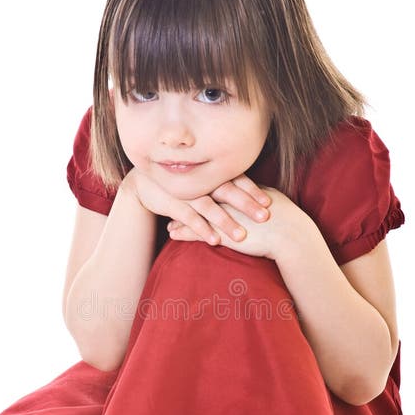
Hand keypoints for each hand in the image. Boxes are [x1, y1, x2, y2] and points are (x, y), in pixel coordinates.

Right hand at [121, 168, 272, 245]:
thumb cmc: (182, 182)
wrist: (145, 182)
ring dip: (226, 221)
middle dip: (247, 205)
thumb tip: (250, 196)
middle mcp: (202, 181)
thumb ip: (222, 184)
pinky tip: (215, 240)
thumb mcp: (202, 179)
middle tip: (265, 217)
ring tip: (242, 236)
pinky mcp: (174, 204)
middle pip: (228, 192)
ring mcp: (187, 192)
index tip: (269, 203)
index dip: (253, 191)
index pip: (237, 180)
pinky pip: (190, 218)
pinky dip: (202, 229)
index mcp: (211, 173)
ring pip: (210, 207)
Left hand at [168, 185, 303, 259]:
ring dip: (179, 216)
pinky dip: (183, 232)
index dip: (200, 183)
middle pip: (199, 193)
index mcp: (238, 187)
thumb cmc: (284, 218)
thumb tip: (248, 192)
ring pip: (194, 213)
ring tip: (167, 219)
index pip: (213, 182)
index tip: (187, 182)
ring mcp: (222, 214)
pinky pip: (196, 231)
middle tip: (168, 196)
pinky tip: (172, 233)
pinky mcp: (221, 232)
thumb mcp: (267, 198)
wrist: (289, 234)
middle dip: (183, 196)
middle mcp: (227, 197)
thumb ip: (254, 193)